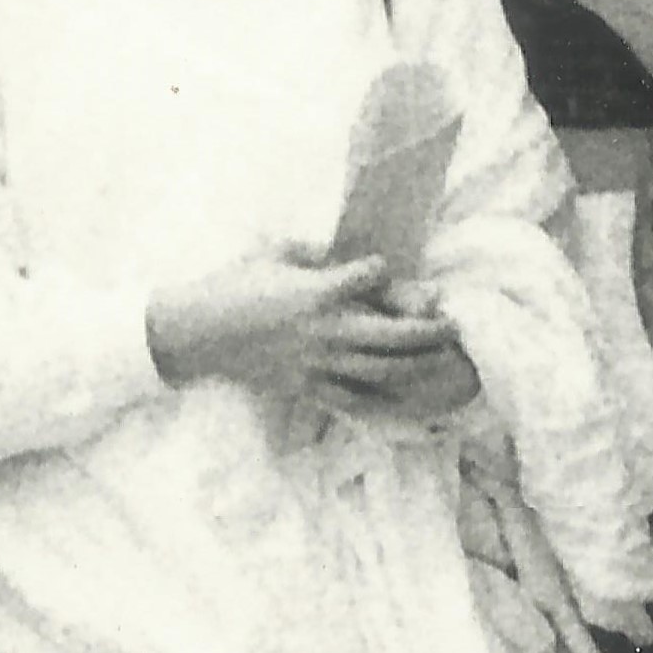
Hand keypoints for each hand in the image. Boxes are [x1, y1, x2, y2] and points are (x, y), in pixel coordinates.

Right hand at [152, 243, 465, 421]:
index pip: (371, 277)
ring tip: (440, 360)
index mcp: (318, 292)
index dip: (382, 270)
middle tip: (453, 324)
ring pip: (382, 370)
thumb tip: (342, 251)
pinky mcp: (307, 387)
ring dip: (417, 365)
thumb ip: (314, 252)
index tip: (386, 268)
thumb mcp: (273, 253)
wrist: (199, 333)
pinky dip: (382, 401)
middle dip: (429, 330)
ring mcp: (318, 364)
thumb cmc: (233, 285)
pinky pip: (353, 400)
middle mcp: (326, 331)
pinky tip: (404, 401)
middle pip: (393, 335)